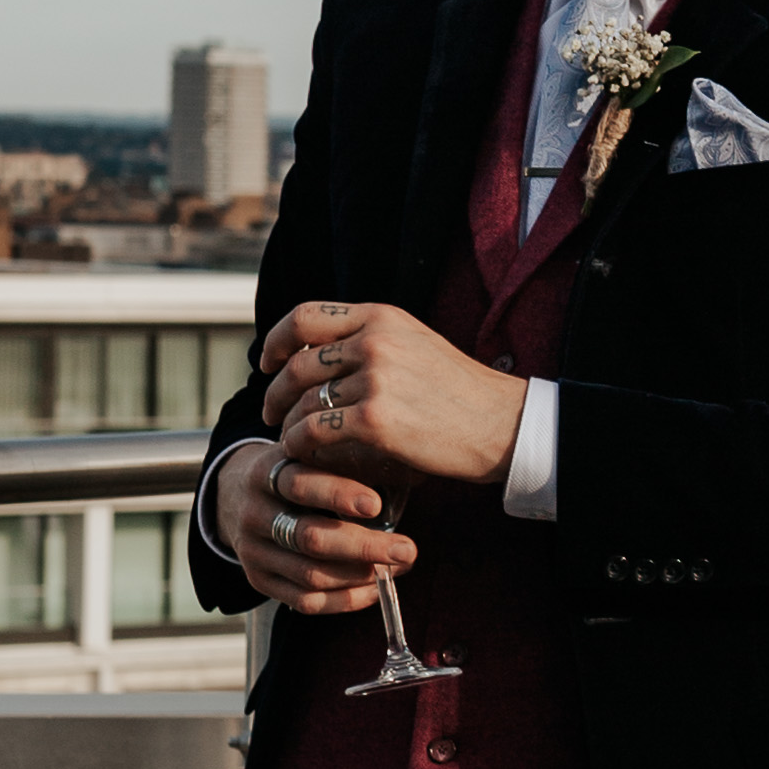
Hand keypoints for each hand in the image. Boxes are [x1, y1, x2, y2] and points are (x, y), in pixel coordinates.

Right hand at [215, 440, 419, 616]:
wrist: (235, 498)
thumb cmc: (292, 474)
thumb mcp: (303, 455)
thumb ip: (337, 460)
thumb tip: (407, 469)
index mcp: (265, 473)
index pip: (298, 484)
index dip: (337, 494)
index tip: (376, 504)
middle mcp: (253, 514)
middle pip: (309, 537)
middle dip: (363, 546)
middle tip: (407, 548)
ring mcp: (252, 552)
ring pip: (310, 575)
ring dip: (361, 575)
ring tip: (398, 566)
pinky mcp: (259, 582)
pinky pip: (306, 602)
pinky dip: (346, 599)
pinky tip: (375, 588)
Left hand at [257, 297, 528, 491]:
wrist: (501, 423)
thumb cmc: (461, 393)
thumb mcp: (416, 345)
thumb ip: (372, 340)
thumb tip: (321, 352)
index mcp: (382, 318)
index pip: (306, 316)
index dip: (276, 339)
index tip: (267, 362)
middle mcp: (375, 341)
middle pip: (297, 363)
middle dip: (275, 391)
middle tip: (270, 412)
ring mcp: (375, 379)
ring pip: (304, 400)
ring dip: (287, 423)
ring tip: (288, 439)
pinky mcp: (376, 420)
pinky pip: (314, 430)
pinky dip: (298, 443)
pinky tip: (301, 453)